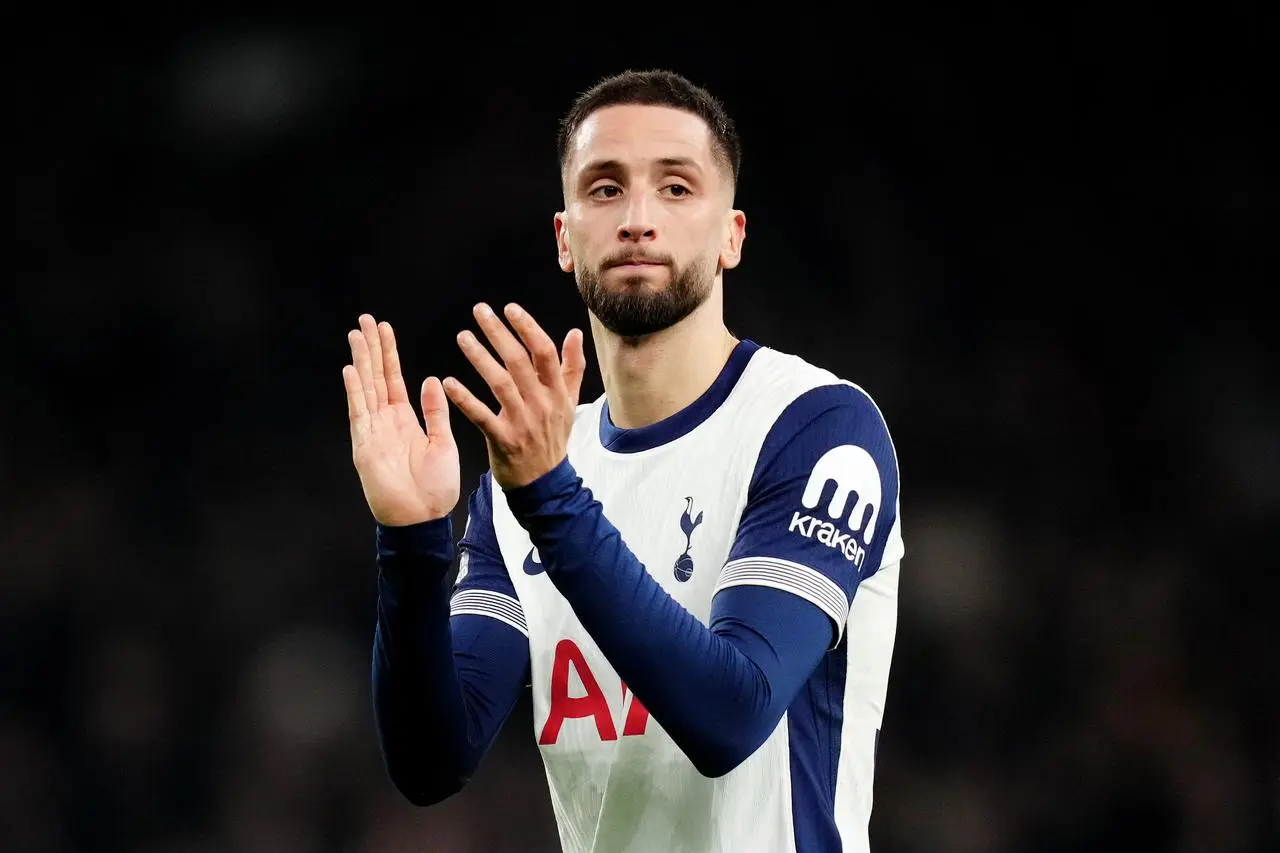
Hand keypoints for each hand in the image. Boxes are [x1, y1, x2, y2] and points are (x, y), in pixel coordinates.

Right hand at [343, 314, 459, 525]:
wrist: (423, 519)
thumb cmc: (435, 489)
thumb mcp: (442, 443)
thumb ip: (435, 412)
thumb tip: (430, 380)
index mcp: (405, 420)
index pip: (393, 379)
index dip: (388, 354)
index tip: (384, 329)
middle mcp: (385, 422)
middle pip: (375, 377)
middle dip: (371, 348)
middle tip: (365, 319)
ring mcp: (372, 432)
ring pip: (364, 388)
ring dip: (361, 361)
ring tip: (357, 334)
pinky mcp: (365, 446)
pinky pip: (359, 414)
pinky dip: (355, 392)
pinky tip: (352, 369)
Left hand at [443, 303, 586, 489]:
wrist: (544, 483)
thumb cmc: (553, 438)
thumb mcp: (569, 403)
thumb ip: (572, 367)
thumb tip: (575, 333)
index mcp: (557, 392)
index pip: (544, 352)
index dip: (527, 328)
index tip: (510, 308)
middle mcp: (541, 404)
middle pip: (519, 361)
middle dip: (499, 333)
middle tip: (480, 311)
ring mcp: (522, 423)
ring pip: (500, 383)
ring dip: (480, 357)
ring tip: (463, 337)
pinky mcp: (503, 440)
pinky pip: (481, 416)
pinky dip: (464, 399)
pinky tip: (448, 383)